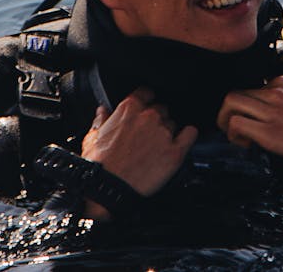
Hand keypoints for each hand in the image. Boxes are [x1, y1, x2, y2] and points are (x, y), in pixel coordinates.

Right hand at [79, 87, 196, 219]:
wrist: (107, 189)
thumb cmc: (98, 165)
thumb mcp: (92, 137)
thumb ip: (101, 120)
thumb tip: (102, 111)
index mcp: (129, 109)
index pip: (146, 92)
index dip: (146, 101)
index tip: (144, 108)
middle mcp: (149, 117)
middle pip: (161, 109)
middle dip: (156, 119)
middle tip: (147, 135)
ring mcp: (164, 133)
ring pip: (173, 123)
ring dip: (168, 131)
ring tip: (157, 146)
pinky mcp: (175, 152)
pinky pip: (190, 134)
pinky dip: (188, 135)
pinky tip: (183, 139)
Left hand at [217, 75, 282, 164]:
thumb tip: (266, 114)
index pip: (249, 87)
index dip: (244, 104)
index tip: (250, 119)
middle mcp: (275, 93)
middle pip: (234, 93)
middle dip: (227, 111)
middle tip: (234, 128)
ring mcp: (272, 111)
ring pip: (230, 103)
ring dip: (225, 121)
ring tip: (238, 136)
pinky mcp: (270, 131)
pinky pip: (236, 124)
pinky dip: (234, 134)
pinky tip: (248, 144)